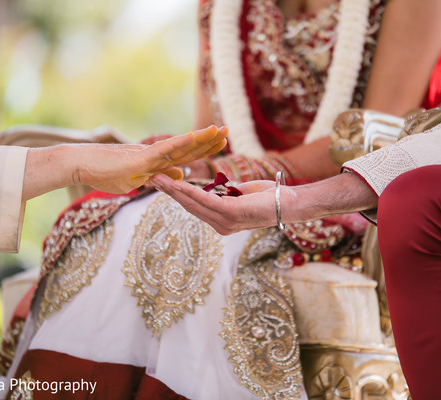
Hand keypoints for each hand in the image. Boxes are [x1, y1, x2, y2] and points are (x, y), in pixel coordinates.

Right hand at [76, 125, 227, 192]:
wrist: (80, 165)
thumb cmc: (104, 172)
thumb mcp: (138, 178)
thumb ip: (159, 176)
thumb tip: (179, 175)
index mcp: (156, 162)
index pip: (186, 155)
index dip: (204, 148)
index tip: (221, 141)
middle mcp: (155, 155)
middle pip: (188, 148)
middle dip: (209, 141)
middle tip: (228, 130)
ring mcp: (147, 156)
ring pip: (179, 147)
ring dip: (200, 139)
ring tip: (219, 130)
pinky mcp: (138, 159)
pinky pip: (162, 151)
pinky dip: (178, 144)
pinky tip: (193, 138)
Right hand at [151, 175, 279, 234]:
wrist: (289, 203)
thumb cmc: (268, 197)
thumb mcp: (242, 193)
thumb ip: (226, 192)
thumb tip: (217, 187)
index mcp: (221, 221)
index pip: (194, 207)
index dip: (177, 195)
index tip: (162, 183)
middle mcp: (221, 225)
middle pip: (189, 207)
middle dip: (170, 192)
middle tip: (152, 179)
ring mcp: (225, 222)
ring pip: (194, 204)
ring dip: (175, 191)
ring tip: (160, 180)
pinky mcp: (232, 214)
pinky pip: (207, 202)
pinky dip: (192, 192)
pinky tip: (179, 185)